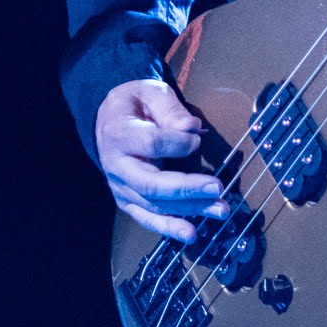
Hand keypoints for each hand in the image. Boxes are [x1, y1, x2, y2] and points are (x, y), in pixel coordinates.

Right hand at [94, 78, 231, 242]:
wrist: (107, 122)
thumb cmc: (134, 105)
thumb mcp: (149, 92)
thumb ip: (170, 108)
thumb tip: (193, 128)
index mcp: (119, 134)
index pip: (151, 144)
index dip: (177, 143)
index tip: (198, 139)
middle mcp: (116, 166)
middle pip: (151, 183)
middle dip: (187, 188)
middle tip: (217, 188)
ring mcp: (121, 188)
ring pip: (154, 205)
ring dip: (188, 210)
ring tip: (219, 210)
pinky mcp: (127, 201)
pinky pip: (148, 218)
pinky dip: (170, 227)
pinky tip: (191, 233)